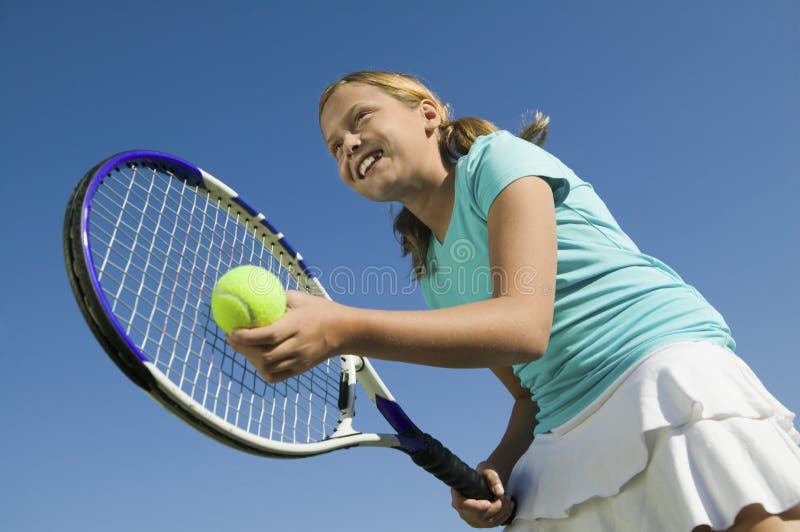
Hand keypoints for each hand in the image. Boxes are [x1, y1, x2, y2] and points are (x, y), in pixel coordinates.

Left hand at [226, 290, 349, 382]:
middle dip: (242, 349)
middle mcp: (298, 346)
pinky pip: (276, 376)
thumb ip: (276, 299)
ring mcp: (299, 360)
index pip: (267, 336)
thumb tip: (250, 295)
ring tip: (243, 347)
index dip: (245, 337)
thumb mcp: (299, 298)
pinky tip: (257, 358)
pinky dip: (263, 370)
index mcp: (296, 326)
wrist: (343, 330)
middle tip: (231, 338)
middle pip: (264, 356)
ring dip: (251, 359)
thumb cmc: (319, 310)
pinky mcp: (300, 369)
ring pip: (268, 369)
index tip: (231, 330)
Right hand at [451, 462, 515, 527]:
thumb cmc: (484, 474)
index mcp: (458, 495)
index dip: (474, 506)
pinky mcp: (481, 523)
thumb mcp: (488, 470)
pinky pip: (493, 524)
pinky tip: (510, 505)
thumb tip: (499, 492)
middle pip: (478, 515)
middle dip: (496, 506)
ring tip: (508, 497)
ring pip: (488, 522)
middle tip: (506, 495)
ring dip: (502, 511)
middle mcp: (462, 510)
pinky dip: (504, 516)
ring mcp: (471, 519)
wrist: (487, 481)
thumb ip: (493, 478)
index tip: (488, 503)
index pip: (461, 504)